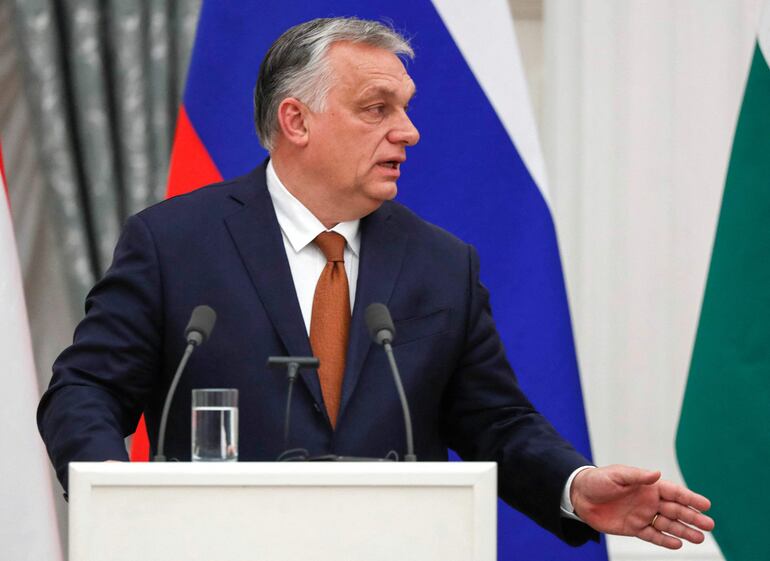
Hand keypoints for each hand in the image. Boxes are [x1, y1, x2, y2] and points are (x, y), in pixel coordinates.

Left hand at [570, 465, 713, 548]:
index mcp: (648, 485)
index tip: (706, 504)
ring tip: (699, 538)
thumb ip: (637, 476)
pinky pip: (652, 535)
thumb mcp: (617, 475)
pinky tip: (678, 544)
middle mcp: (649, 501)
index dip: (689, 498)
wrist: (579, 495)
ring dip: (684, 531)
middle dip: (692, 517)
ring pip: (668, 525)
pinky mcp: (634, 528)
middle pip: (675, 510)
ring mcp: (643, 515)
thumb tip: (657, 473)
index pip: (673, 492)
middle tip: (709, 525)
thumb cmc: (598, 480)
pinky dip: (664, 540)